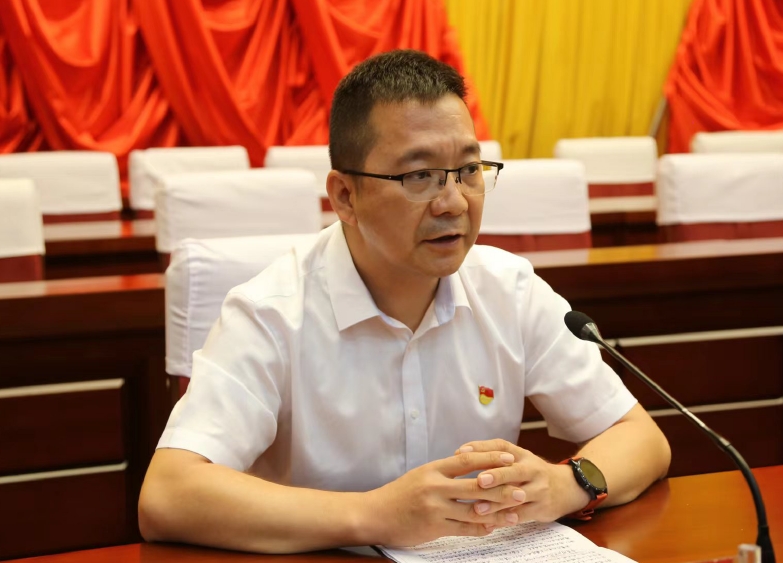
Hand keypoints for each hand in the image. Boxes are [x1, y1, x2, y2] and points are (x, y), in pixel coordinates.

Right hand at [362, 451, 528, 546]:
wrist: (375, 514)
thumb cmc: (399, 494)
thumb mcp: (420, 475)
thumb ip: (444, 472)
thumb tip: (470, 464)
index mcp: (433, 469)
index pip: (467, 460)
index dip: (490, 458)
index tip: (509, 458)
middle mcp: (435, 487)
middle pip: (476, 485)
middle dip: (501, 487)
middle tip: (520, 488)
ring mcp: (435, 508)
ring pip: (474, 509)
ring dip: (497, 512)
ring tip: (514, 513)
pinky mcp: (433, 527)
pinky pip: (463, 529)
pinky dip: (481, 529)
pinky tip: (493, 528)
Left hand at [454, 439, 590, 523]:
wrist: (566, 487)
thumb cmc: (531, 472)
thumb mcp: (517, 459)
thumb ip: (491, 456)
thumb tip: (459, 454)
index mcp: (521, 454)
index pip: (501, 446)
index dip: (481, 448)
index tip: (460, 453)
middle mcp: (532, 469)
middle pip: (514, 471)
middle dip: (496, 476)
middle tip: (479, 481)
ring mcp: (539, 489)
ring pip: (517, 496)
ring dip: (497, 503)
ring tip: (478, 508)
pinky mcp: (542, 508)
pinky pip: (522, 515)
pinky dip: (505, 519)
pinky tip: (490, 523)